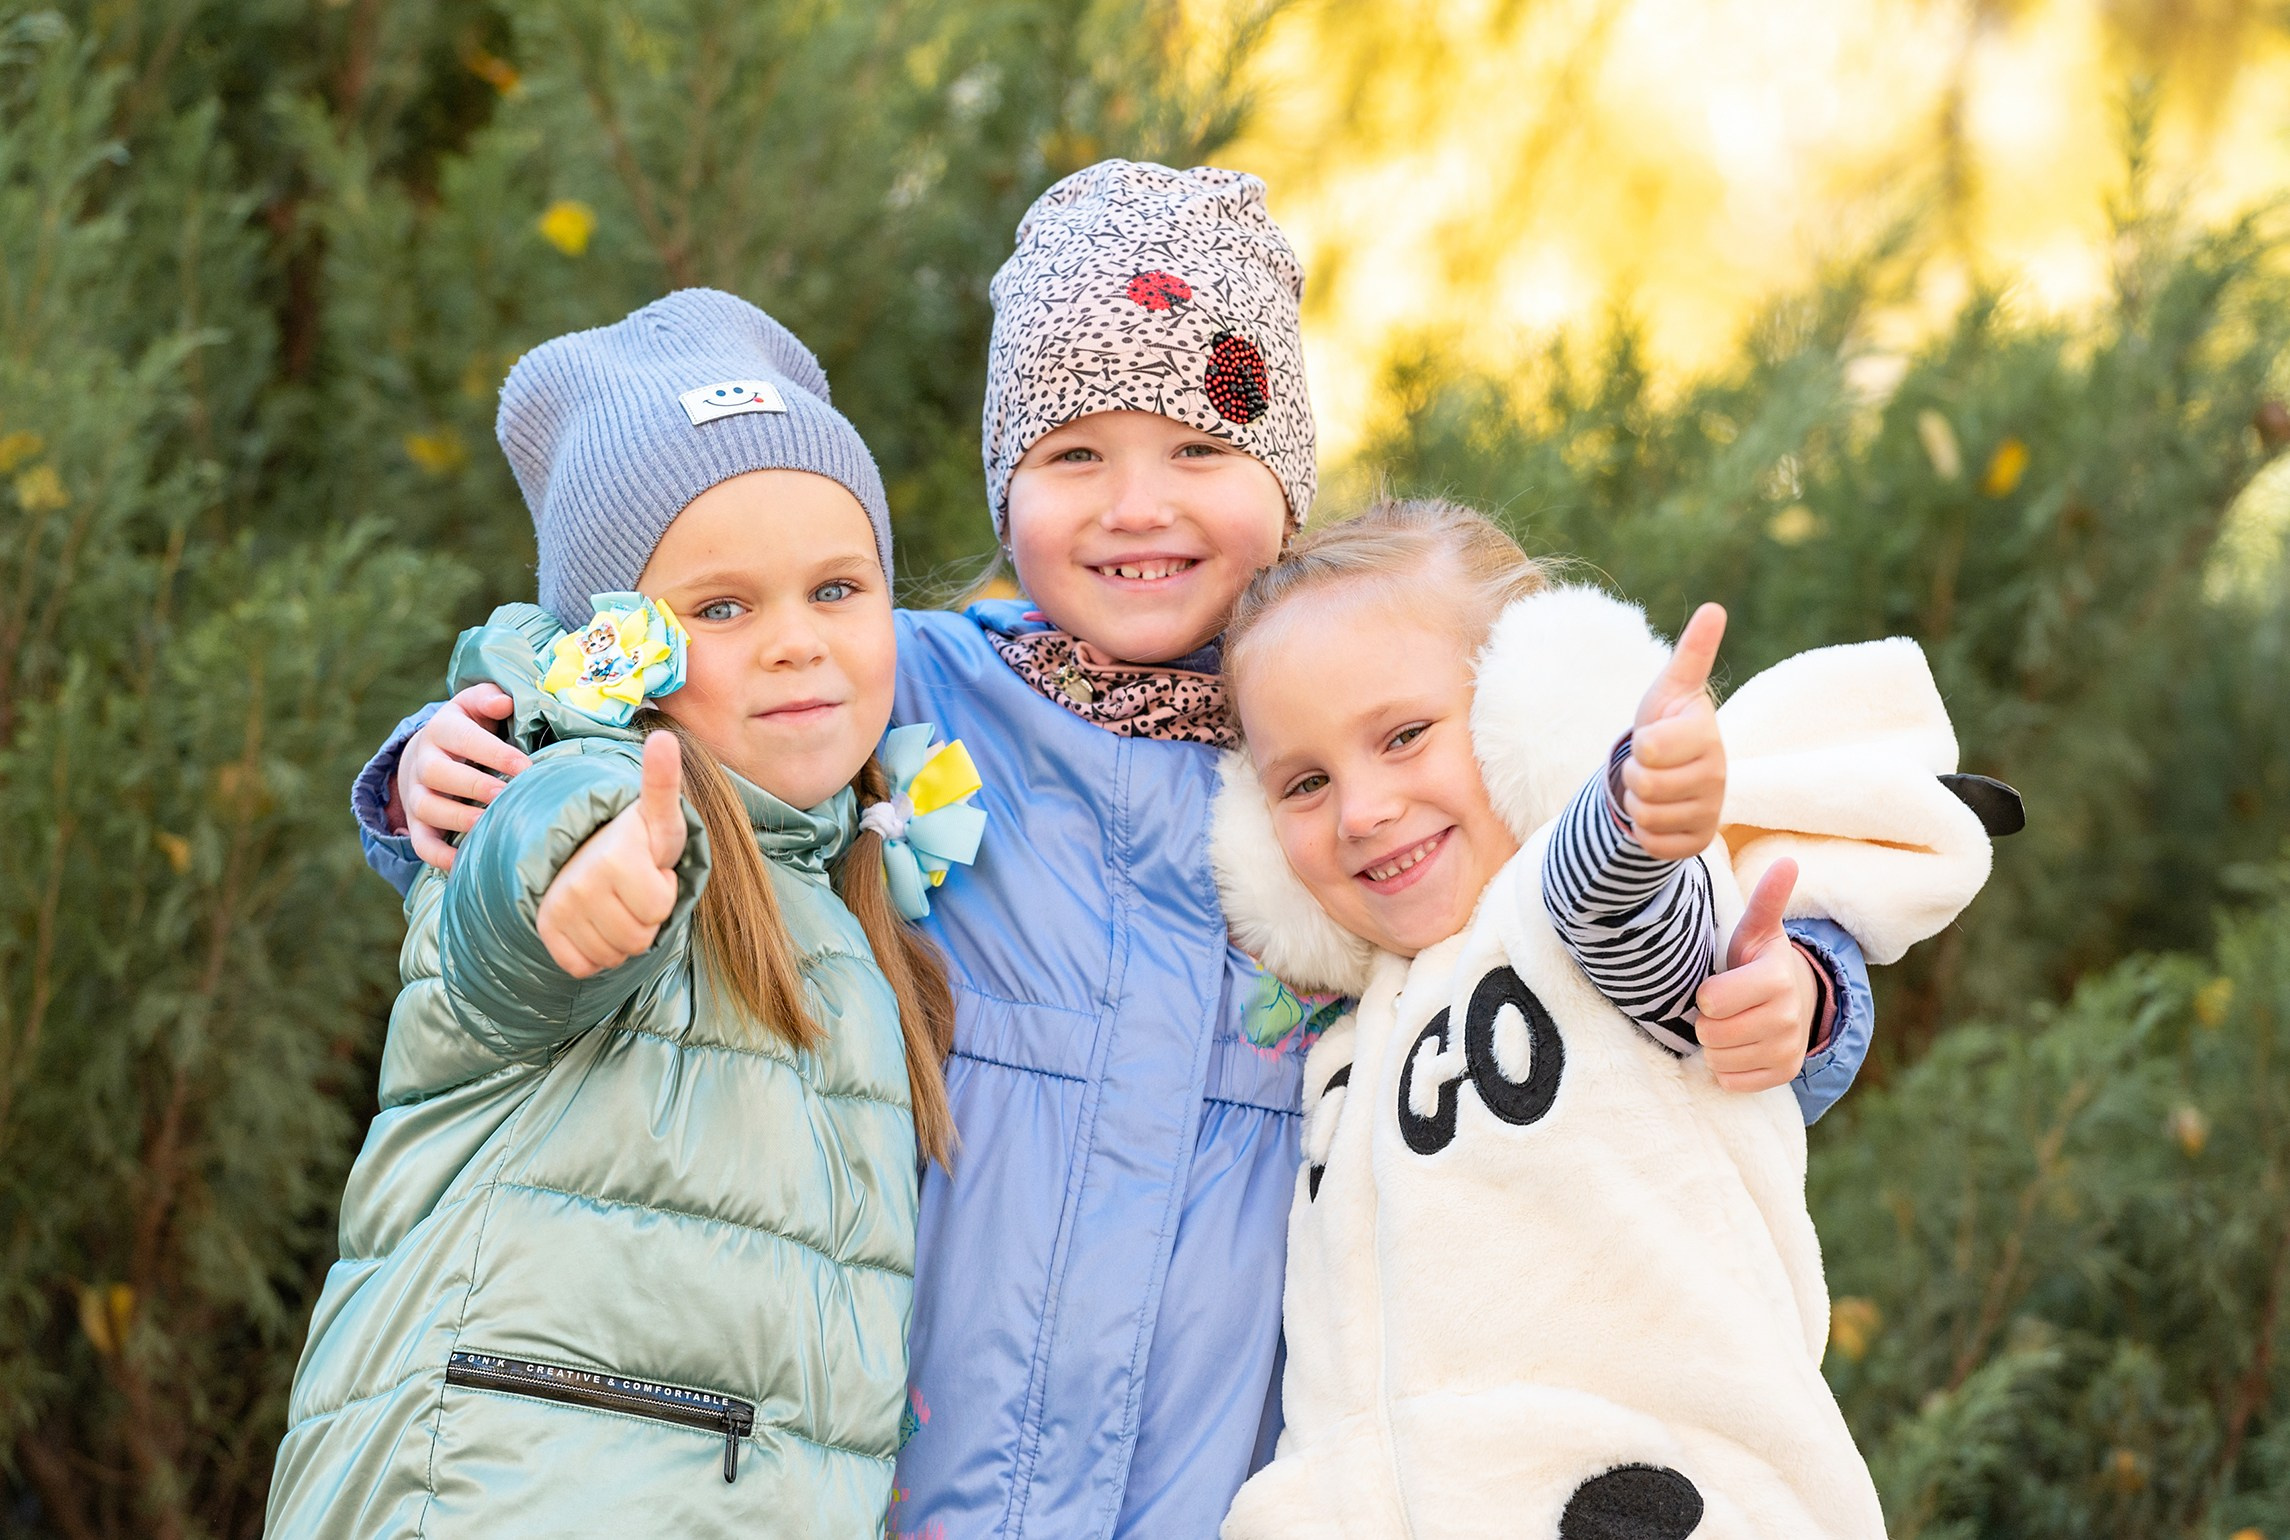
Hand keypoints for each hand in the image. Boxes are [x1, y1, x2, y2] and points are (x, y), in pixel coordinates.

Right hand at [397, 684, 531, 871]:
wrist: (429, 752)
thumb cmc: (468, 728)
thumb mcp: (475, 705)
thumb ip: (489, 699)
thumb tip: (504, 702)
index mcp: (441, 729)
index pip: (463, 738)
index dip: (494, 752)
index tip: (526, 766)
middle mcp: (423, 761)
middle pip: (437, 773)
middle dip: (473, 786)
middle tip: (507, 795)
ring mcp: (416, 794)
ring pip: (427, 808)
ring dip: (458, 818)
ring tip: (490, 824)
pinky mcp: (417, 823)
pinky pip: (422, 843)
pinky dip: (440, 856)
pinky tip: (467, 862)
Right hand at [535, 732, 686, 978]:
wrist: (585, 849)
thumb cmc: (635, 837)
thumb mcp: (658, 814)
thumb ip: (662, 782)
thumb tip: (663, 737)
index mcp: (614, 856)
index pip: (660, 909)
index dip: (665, 890)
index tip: (650, 865)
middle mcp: (579, 883)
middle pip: (639, 939)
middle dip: (647, 917)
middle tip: (633, 885)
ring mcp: (558, 908)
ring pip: (614, 955)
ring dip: (624, 936)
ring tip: (616, 901)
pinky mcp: (546, 931)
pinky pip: (584, 965)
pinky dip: (597, 954)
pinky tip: (597, 923)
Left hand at [1623, 602, 1726, 860]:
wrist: (1670, 771)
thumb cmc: (1667, 722)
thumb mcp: (1671, 687)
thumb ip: (1692, 652)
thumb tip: (1715, 608)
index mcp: (1707, 735)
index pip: (1649, 748)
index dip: (1640, 744)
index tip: (1653, 738)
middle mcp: (1718, 775)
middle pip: (1645, 784)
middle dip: (1634, 776)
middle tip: (1651, 766)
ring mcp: (1712, 810)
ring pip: (1647, 816)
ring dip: (1637, 804)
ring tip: (1654, 787)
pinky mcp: (1699, 841)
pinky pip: (1653, 845)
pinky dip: (1644, 832)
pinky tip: (1658, 814)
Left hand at [1695, 859, 1818, 1092]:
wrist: (1796, 1001)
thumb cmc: (1759, 963)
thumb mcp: (1758, 931)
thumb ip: (1767, 900)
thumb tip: (1787, 862)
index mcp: (1775, 979)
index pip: (1711, 1001)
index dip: (1706, 994)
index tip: (1718, 985)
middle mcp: (1787, 1017)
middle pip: (1710, 1033)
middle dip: (1707, 1021)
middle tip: (1722, 1008)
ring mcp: (1788, 1050)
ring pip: (1718, 1059)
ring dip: (1715, 1045)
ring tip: (1731, 1024)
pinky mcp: (1783, 1075)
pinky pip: (1730, 1081)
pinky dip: (1726, 1068)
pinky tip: (1739, 1046)